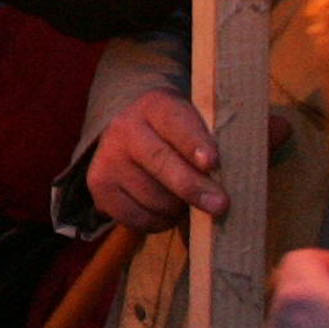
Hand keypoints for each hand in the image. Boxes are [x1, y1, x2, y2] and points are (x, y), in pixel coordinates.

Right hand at [88, 89, 227, 229]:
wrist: (131, 133)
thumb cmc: (177, 134)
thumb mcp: (195, 124)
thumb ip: (213, 146)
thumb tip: (229, 183)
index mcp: (155, 106)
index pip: (175, 123)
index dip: (194, 143)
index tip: (212, 162)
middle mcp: (125, 128)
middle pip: (161, 163)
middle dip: (193, 187)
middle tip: (220, 205)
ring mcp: (107, 158)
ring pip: (153, 197)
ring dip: (178, 208)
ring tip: (185, 199)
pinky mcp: (99, 186)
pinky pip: (138, 218)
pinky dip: (159, 221)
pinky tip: (165, 209)